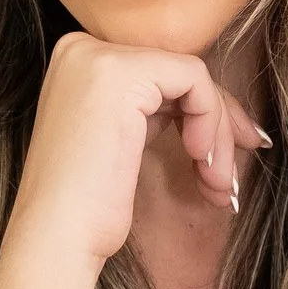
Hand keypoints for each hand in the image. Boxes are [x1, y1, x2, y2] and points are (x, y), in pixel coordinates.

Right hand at [9, 31, 268, 275]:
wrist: (57, 240)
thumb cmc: (87, 209)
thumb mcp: (121, 141)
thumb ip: (151, 109)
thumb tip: (215, 102)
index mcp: (76, 61)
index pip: (159, 74)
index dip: (202, 113)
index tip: (223, 158)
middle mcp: (82, 48)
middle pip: (177, 73)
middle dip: (218, 123)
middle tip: (230, 175)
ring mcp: (97, 56)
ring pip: (192, 77)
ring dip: (218, 134)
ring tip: (217, 184)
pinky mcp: (120, 72)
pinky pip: (194, 80)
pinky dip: (210, 122)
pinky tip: (201, 162)